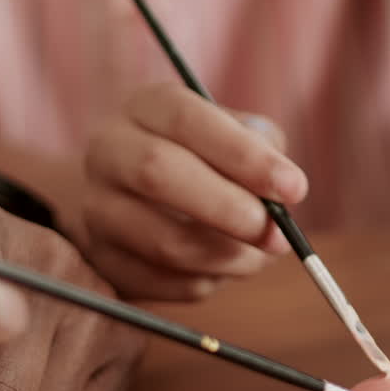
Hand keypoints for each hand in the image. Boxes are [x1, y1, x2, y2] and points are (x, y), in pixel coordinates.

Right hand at [82, 82, 307, 300]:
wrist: (128, 197)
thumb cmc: (199, 159)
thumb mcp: (230, 134)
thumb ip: (262, 146)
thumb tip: (284, 186)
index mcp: (145, 108)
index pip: (187, 120)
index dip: (244, 156)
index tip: (294, 187)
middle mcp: (108, 152)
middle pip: (157, 174)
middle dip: (228, 209)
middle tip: (277, 235)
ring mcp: (95, 209)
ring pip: (161, 240)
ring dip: (226, 257)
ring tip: (259, 257)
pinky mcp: (101, 260)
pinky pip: (160, 282)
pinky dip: (206, 281)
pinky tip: (224, 269)